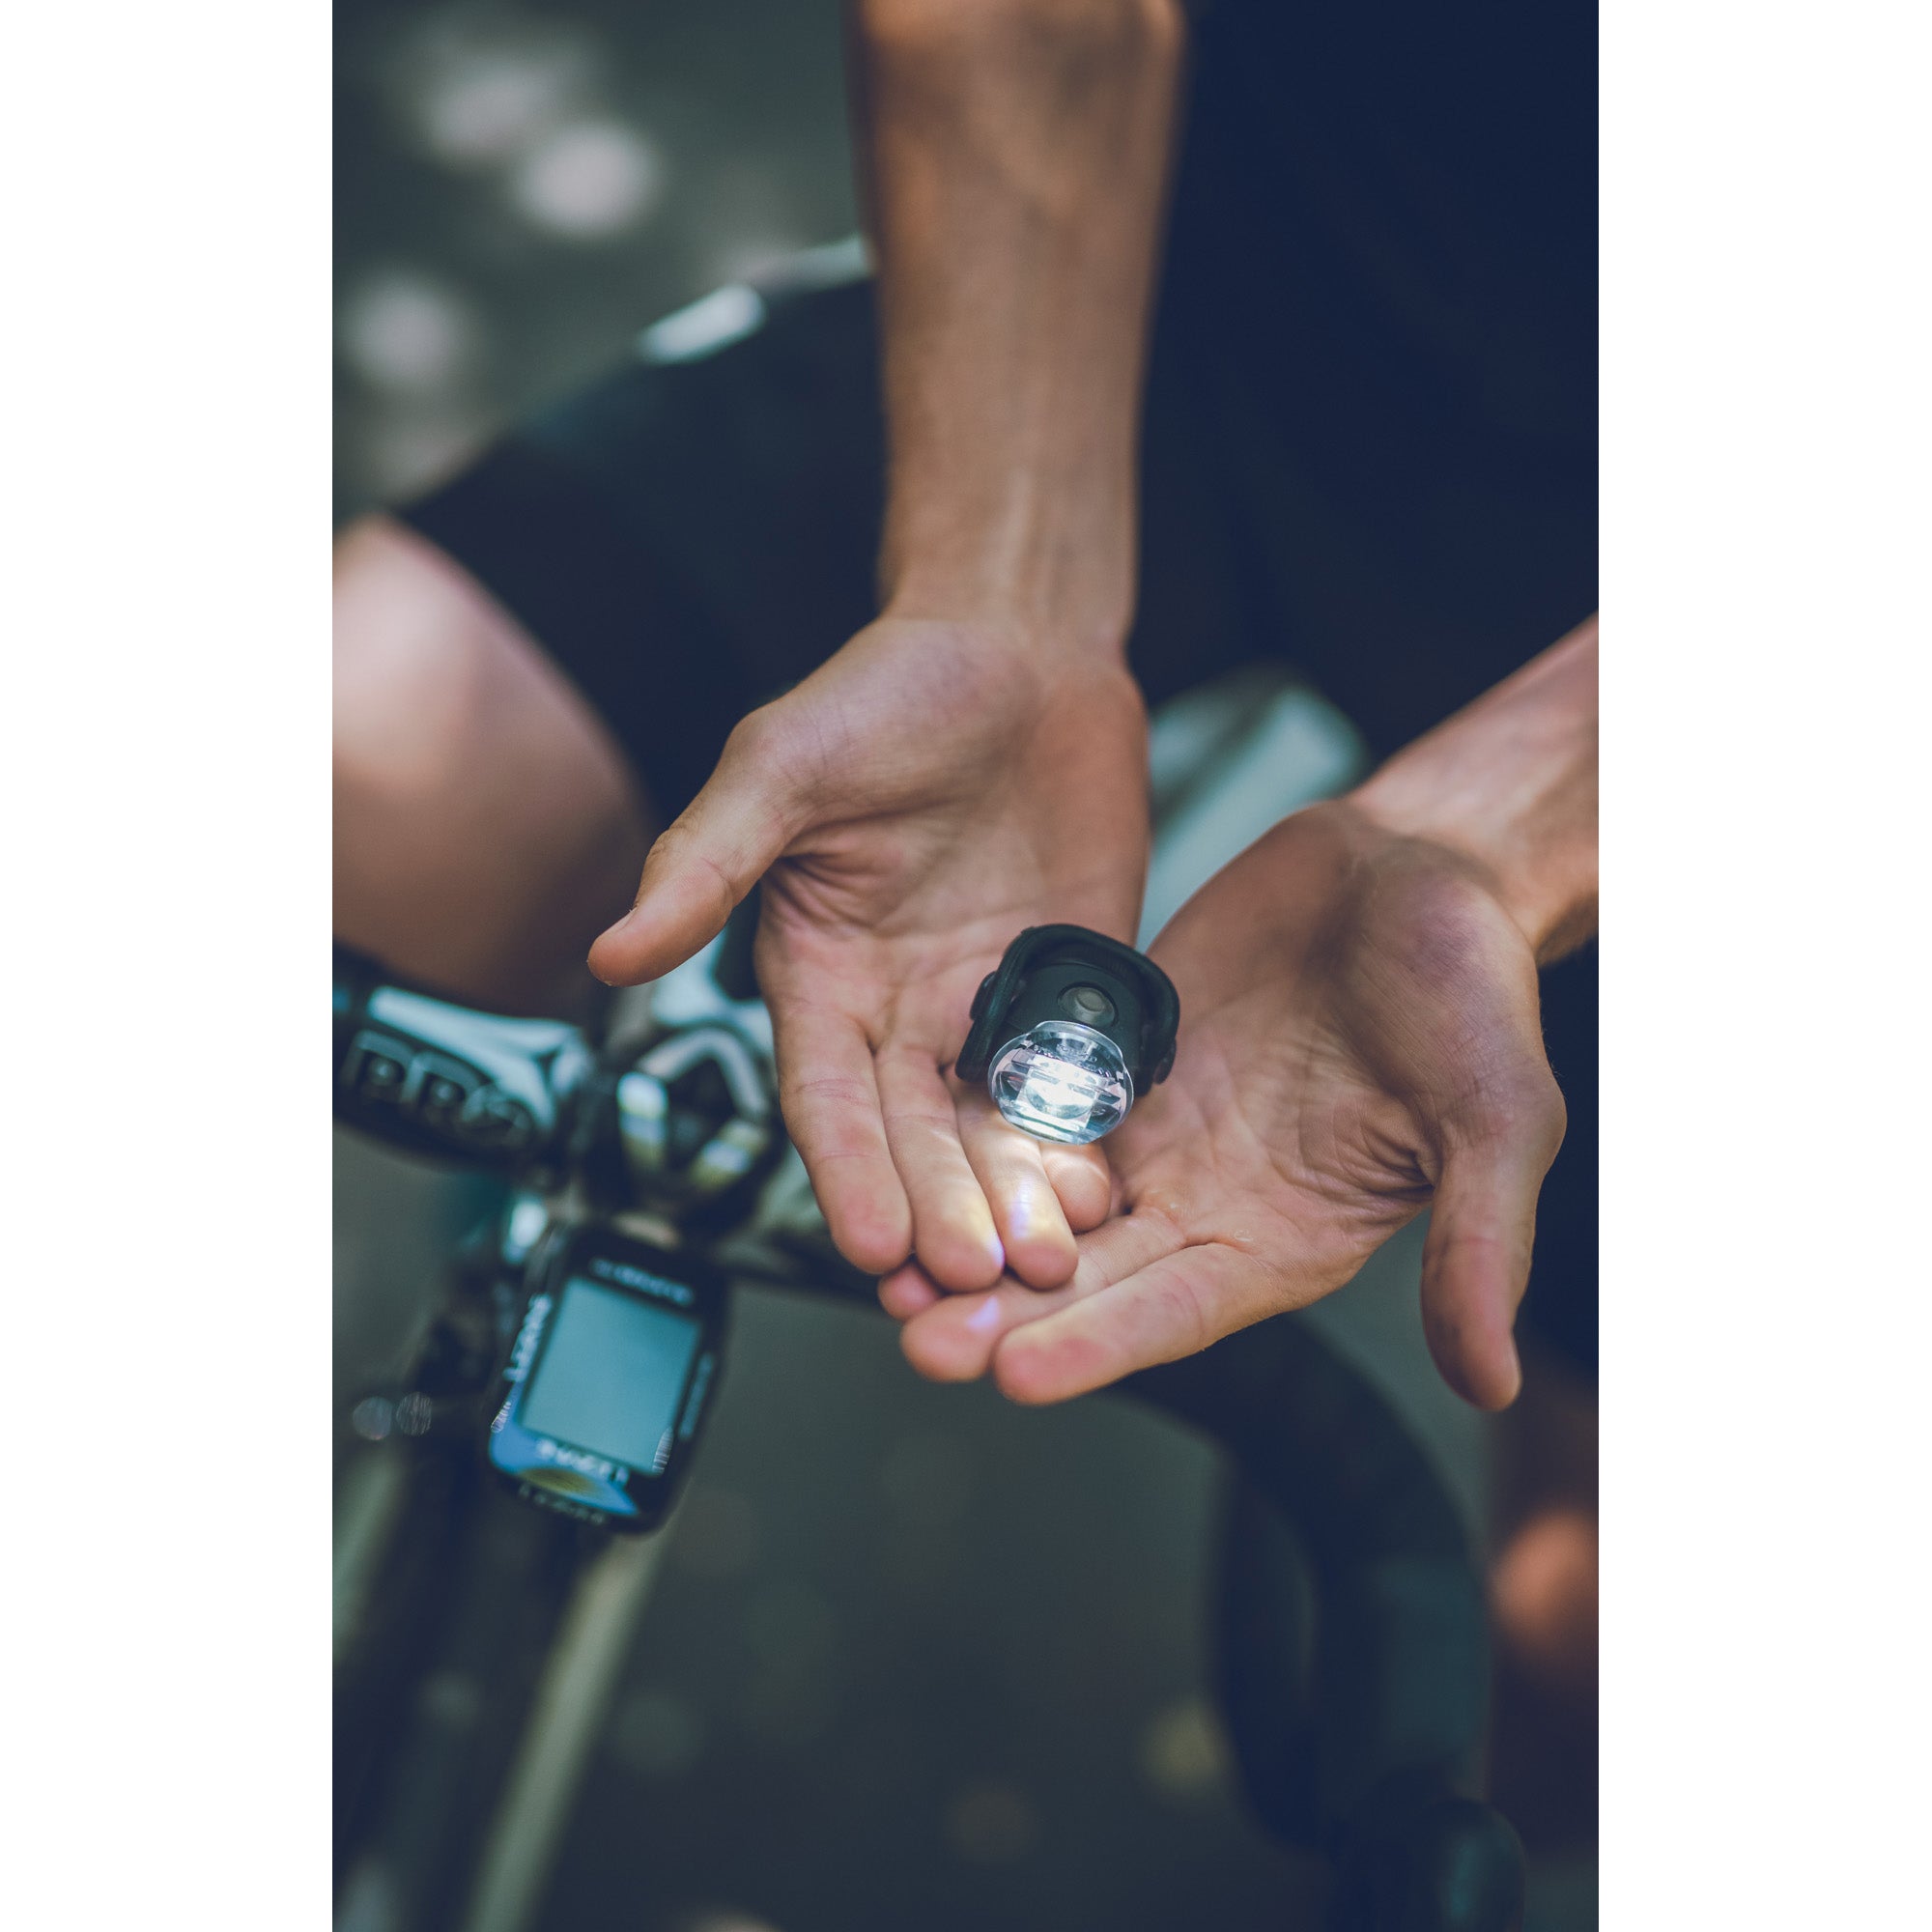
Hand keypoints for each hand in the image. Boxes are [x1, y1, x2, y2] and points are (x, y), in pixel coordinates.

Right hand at [589, 614, 1142, 1288]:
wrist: (1020, 646)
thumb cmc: (885, 691)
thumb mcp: (782, 766)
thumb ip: (707, 864)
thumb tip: (610, 952)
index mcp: (818, 974)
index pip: (824, 1097)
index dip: (847, 1171)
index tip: (872, 1244)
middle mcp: (897, 1008)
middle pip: (913, 1134)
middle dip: (938, 1208)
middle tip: (967, 1279)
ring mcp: (984, 1006)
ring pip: (992, 1128)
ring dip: (1011, 1198)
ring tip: (1040, 1264)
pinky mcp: (1066, 989)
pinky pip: (1073, 1080)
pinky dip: (1082, 1138)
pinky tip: (1102, 1193)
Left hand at [888, 798, 1569, 1408]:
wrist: (1417, 866)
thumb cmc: (1474, 992)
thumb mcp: (1497, 1118)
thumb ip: (1477, 1243)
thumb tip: (1489, 1383)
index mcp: (1287, 1237)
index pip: (1181, 1311)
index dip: (1103, 1344)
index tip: (1018, 1376)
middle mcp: (1208, 1200)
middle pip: (1092, 1276)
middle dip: (1006, 1315)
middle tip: (918, 1342)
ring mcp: (1153, 1132)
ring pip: (1043, 1202)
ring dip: (971, 1236)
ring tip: (887, 1267)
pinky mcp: (1112, 1061)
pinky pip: (1032, 1105)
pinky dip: (973, 1137)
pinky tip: (906, 1151)